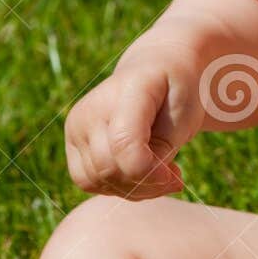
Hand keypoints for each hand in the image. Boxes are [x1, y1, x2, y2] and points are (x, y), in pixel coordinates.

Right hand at [64, 45, 205, 198]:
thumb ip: (164, 148)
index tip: (176, 175)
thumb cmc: (176, 91)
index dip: (150, 172)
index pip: (125, 143)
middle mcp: (91, 107)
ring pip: (98, 181)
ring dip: (134, 188)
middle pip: (110, 168)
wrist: (155, 70)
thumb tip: (145, 179)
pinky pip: (88, 182)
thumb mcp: (185, 115)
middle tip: (174, 175)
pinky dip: (117, 187)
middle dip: (147, 183)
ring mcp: (76, 126)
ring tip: (160, 173)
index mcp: (126, 89)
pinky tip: (140, 175)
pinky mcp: (71, 143)